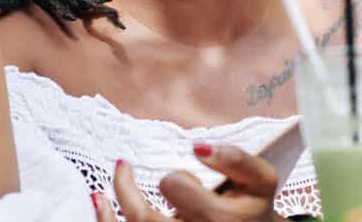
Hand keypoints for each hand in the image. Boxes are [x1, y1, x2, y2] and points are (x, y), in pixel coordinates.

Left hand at [93, 144, 284, 221]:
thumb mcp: (261, 179)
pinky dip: (107, 221)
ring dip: (109, 207)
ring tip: (109, 179)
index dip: (175, 180)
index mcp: (220, 220)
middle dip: (127, 190)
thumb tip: (197, 147)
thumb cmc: (254, 207)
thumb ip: (235, 159)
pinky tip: (100, 202)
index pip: (179, 195)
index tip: (175, 176)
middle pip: (145, 220)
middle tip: (123, 166)